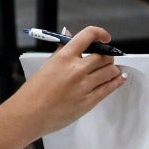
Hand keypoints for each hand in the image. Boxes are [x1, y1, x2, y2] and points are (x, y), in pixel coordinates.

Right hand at [7, 26, 125, 138]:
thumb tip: (69, 34)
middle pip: (104, 56)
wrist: (30, 114)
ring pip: (110, 71)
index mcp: (64, 57)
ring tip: (114, 69)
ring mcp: (84, 86)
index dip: (100, 33)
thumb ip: (62, 50)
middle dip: (108, 55)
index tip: (104, 37)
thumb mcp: (47, 65)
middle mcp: (76, 69)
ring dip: (114, 68)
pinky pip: (108, 88)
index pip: (88, 36)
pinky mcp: (88, 101)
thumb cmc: (34, 91)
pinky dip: (116, 81)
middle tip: (108, 57)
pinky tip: (119, 78)